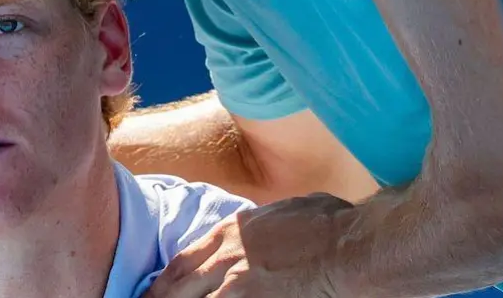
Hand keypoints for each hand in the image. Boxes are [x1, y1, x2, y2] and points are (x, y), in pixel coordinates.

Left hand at [142, 192, 351, 297]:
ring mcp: (237, 284)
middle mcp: (226, 257)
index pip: (181, 262)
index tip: (150, 295)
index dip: (161, 283)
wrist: (352, 248)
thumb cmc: (330, 226)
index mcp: (230, 232)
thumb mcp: (283, 213)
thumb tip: (259, 231)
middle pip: (176, 286)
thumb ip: (259, 227)